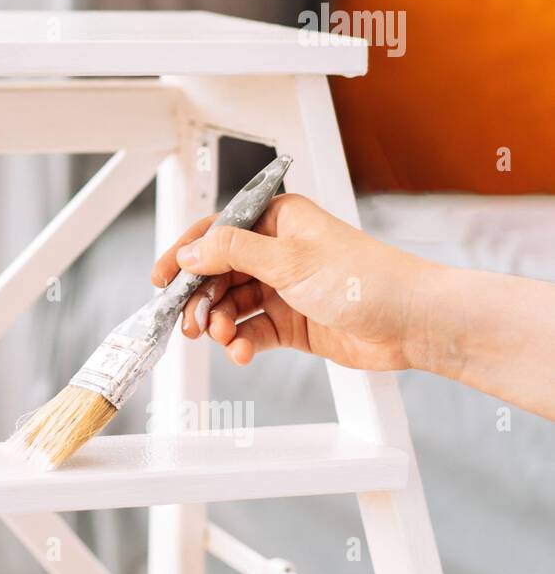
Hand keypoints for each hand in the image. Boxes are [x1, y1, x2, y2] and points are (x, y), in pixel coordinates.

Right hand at [150, 193, 433, 371]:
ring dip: (221, 323)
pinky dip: (242, 342)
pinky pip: (252, 330)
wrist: (412, 322)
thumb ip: (232, 253)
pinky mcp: (292, 322)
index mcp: (277, 221)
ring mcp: (283, 288)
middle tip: (189, 323)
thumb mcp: (289, 260)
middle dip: (201, 299)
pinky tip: (243, 352)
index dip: (185, 255)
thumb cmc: (365, 278)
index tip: (162, 279)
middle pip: (218, 273)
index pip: (216, 232)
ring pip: (232, 304)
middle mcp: (277, 252)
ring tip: (223, 338)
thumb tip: (189, 252)